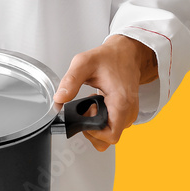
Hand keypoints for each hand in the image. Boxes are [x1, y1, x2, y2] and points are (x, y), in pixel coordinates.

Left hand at [54, 35, 157, 151]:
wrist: (127, 52)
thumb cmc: (110, 57)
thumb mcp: (84, 63)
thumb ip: (70, 81)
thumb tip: (59, 100)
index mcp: (121, 102)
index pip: (110, 136)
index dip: (93, 132)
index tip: (84, 116)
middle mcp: (129, 111)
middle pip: (110, 138)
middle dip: (93, 128)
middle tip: (86, 108)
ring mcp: (130, 113)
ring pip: (111, 133)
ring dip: (97, 123)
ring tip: (91, 103)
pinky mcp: (127, 112)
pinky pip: (113, 126)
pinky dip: (102, 119)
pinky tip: (97, 104)